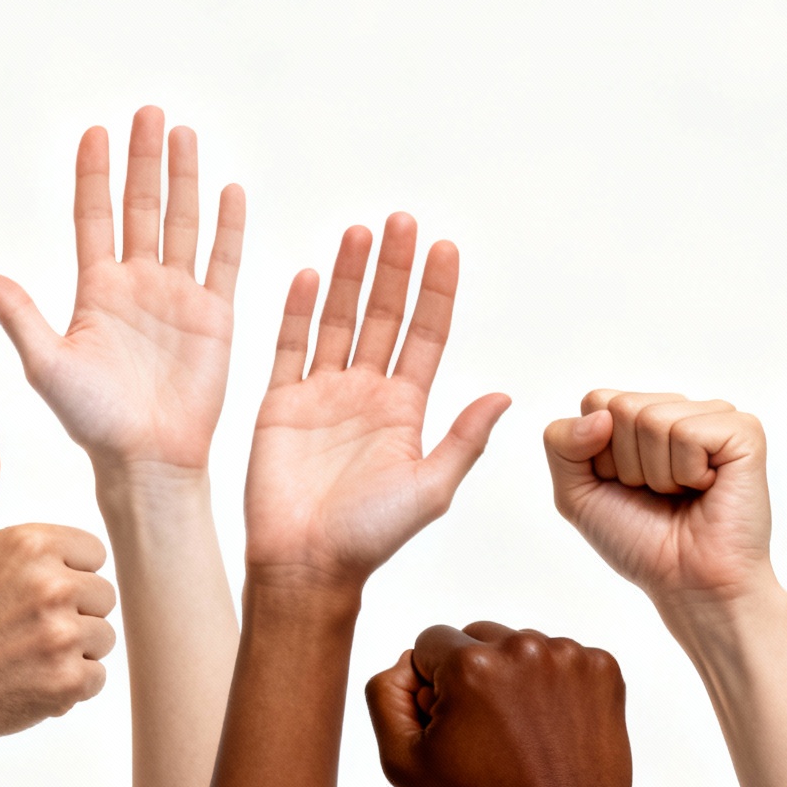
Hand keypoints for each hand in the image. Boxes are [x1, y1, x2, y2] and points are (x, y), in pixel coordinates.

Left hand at [0, 106, 244, 470]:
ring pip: (183, 223)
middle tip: (148, 113)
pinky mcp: (215, 317)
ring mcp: (178, 298)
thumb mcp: (46, 364)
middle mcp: (137, 286)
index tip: (96, 130)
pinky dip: (228, 226)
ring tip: (183, 134)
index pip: (94, 217)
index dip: (95, 174)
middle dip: (144, 160)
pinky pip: (223, 261)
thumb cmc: (92, 422)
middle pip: (142, 207)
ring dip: (184, 179)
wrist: (146, 459)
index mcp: (96, 291)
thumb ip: (18, 314)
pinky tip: (229, 190)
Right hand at [0, 413, 117, 745]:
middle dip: (70, 613)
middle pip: (102, 595)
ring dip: (72, 650)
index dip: (60, 573)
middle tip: (18, 626)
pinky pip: (96, 679)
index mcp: (33, 542)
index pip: (91, 553)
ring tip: (23, 653)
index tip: (20, 592)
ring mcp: (62, 637)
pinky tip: (28, 680)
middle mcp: (53, 586)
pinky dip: (68, 686)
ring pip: (103, 637)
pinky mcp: (67, 684)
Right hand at [243, 215, 508, 589]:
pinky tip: (310, 275)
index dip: (436, 292)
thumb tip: (504, 395)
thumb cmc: (370, 538)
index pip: (426, 335)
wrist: (306, 565)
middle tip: (401, 221)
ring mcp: (322, 395)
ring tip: (360, 232)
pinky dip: (299, 311)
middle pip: (383, 316)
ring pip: (339, 321)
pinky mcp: (282, 403)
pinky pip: (291, 346)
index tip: (445, 248)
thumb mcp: (430, 488)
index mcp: (405, 410)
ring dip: (349, 277)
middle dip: (393, 268)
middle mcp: (366, 394)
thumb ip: (463, 439)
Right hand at [367, 623, 633, 786]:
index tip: (453, 729)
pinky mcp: (603, 671)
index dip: (431, 688)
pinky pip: (560, 660)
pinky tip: (552, 732)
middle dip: (472, 677)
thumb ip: (384, 696)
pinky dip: (552, 688)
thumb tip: (407, 661)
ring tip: (523, 738)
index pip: (429, 643)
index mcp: (470, 665)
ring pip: (519, 648)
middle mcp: (522, 648)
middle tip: (486, 736)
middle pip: (476, 638)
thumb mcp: (403, 763)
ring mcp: (569, 658)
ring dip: (513, 680)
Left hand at [544, 393, 774, 618]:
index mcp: (640, 417)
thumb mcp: (576, 493)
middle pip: (621, 408)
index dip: (598, 454)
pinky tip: (707, 488)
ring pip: (652, 419)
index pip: (596, 402)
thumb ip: (561, 443)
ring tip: (682, 493)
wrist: (686, 581)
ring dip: (658, 473)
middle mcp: (677, 409)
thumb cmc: (639, 540)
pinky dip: (687, 473)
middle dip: (626, 464)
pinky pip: (688, 433)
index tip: (623, 485)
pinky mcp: (743, 431)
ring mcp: (713, 416)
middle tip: (657, 494)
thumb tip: (600, 416)